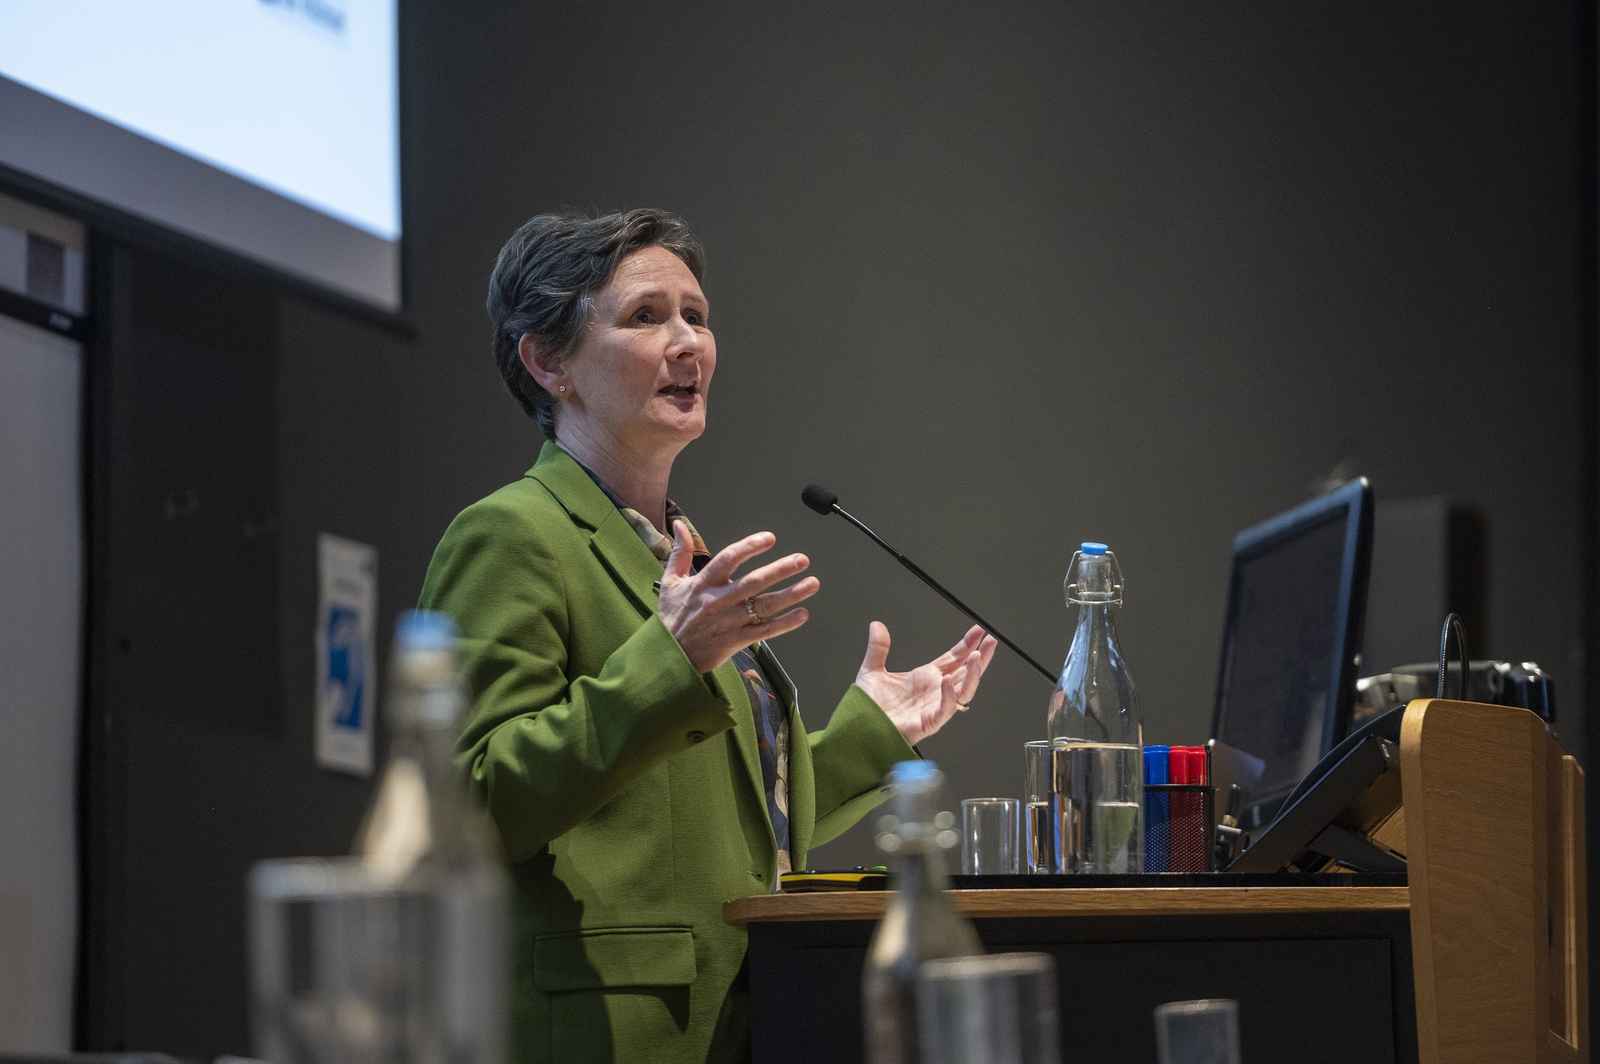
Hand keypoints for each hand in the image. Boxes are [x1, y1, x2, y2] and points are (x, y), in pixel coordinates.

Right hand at [659, 522, 819, 672]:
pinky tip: (803, 614)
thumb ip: (680, 553)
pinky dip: (785, 624)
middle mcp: (718, 602)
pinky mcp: (737, 640)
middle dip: (780, 570)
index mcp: (703, 584)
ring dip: (791, 594)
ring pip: (765, 606)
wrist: (669, 657)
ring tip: (812, 583)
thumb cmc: (672, 617)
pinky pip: (765, 631)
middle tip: (802, 559)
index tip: (770, 538)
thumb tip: (680, 524)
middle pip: (754, 582)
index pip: (728, 559)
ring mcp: (730, 622)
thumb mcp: (670, 582)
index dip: (749, 547)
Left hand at [854, 622, 997, 745]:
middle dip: (981, 657)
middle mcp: (935, 691)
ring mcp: (934, 706)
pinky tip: (948, 680)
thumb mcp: (872, 671)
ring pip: (963, 691)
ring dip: (972, 674)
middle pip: (966, 672)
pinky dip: (949, 695)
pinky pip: (945, 709)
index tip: (979, 630)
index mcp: (926, 677)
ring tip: (977, 656)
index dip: (967, 644)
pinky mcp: (928, 722)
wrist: (857, 729)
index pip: (954, 658)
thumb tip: (876, 625)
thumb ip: (878, 648)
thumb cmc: (867, 707)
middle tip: (991, 641)